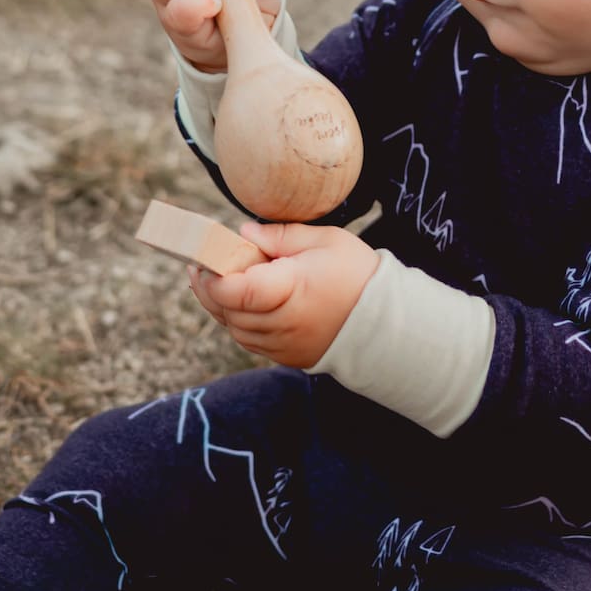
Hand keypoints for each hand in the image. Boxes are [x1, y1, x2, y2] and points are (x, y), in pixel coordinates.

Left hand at [189, 222, 379, 367]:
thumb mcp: (325, 240)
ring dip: (222, 308)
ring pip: (235, 330)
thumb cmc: (357, 274)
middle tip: (202, 265)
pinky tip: (240, 303)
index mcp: (290, 290)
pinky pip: (251, 342)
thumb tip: (244, 232)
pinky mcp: (288, 357)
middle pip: (228, 312)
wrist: (388, 322)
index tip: (204, 259)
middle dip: (210, 289)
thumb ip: (281, 235)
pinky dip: (239, 323)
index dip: (212, 278)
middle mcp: (283, 323)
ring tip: (217, 282)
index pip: (235, 291)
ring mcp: (285, 345)